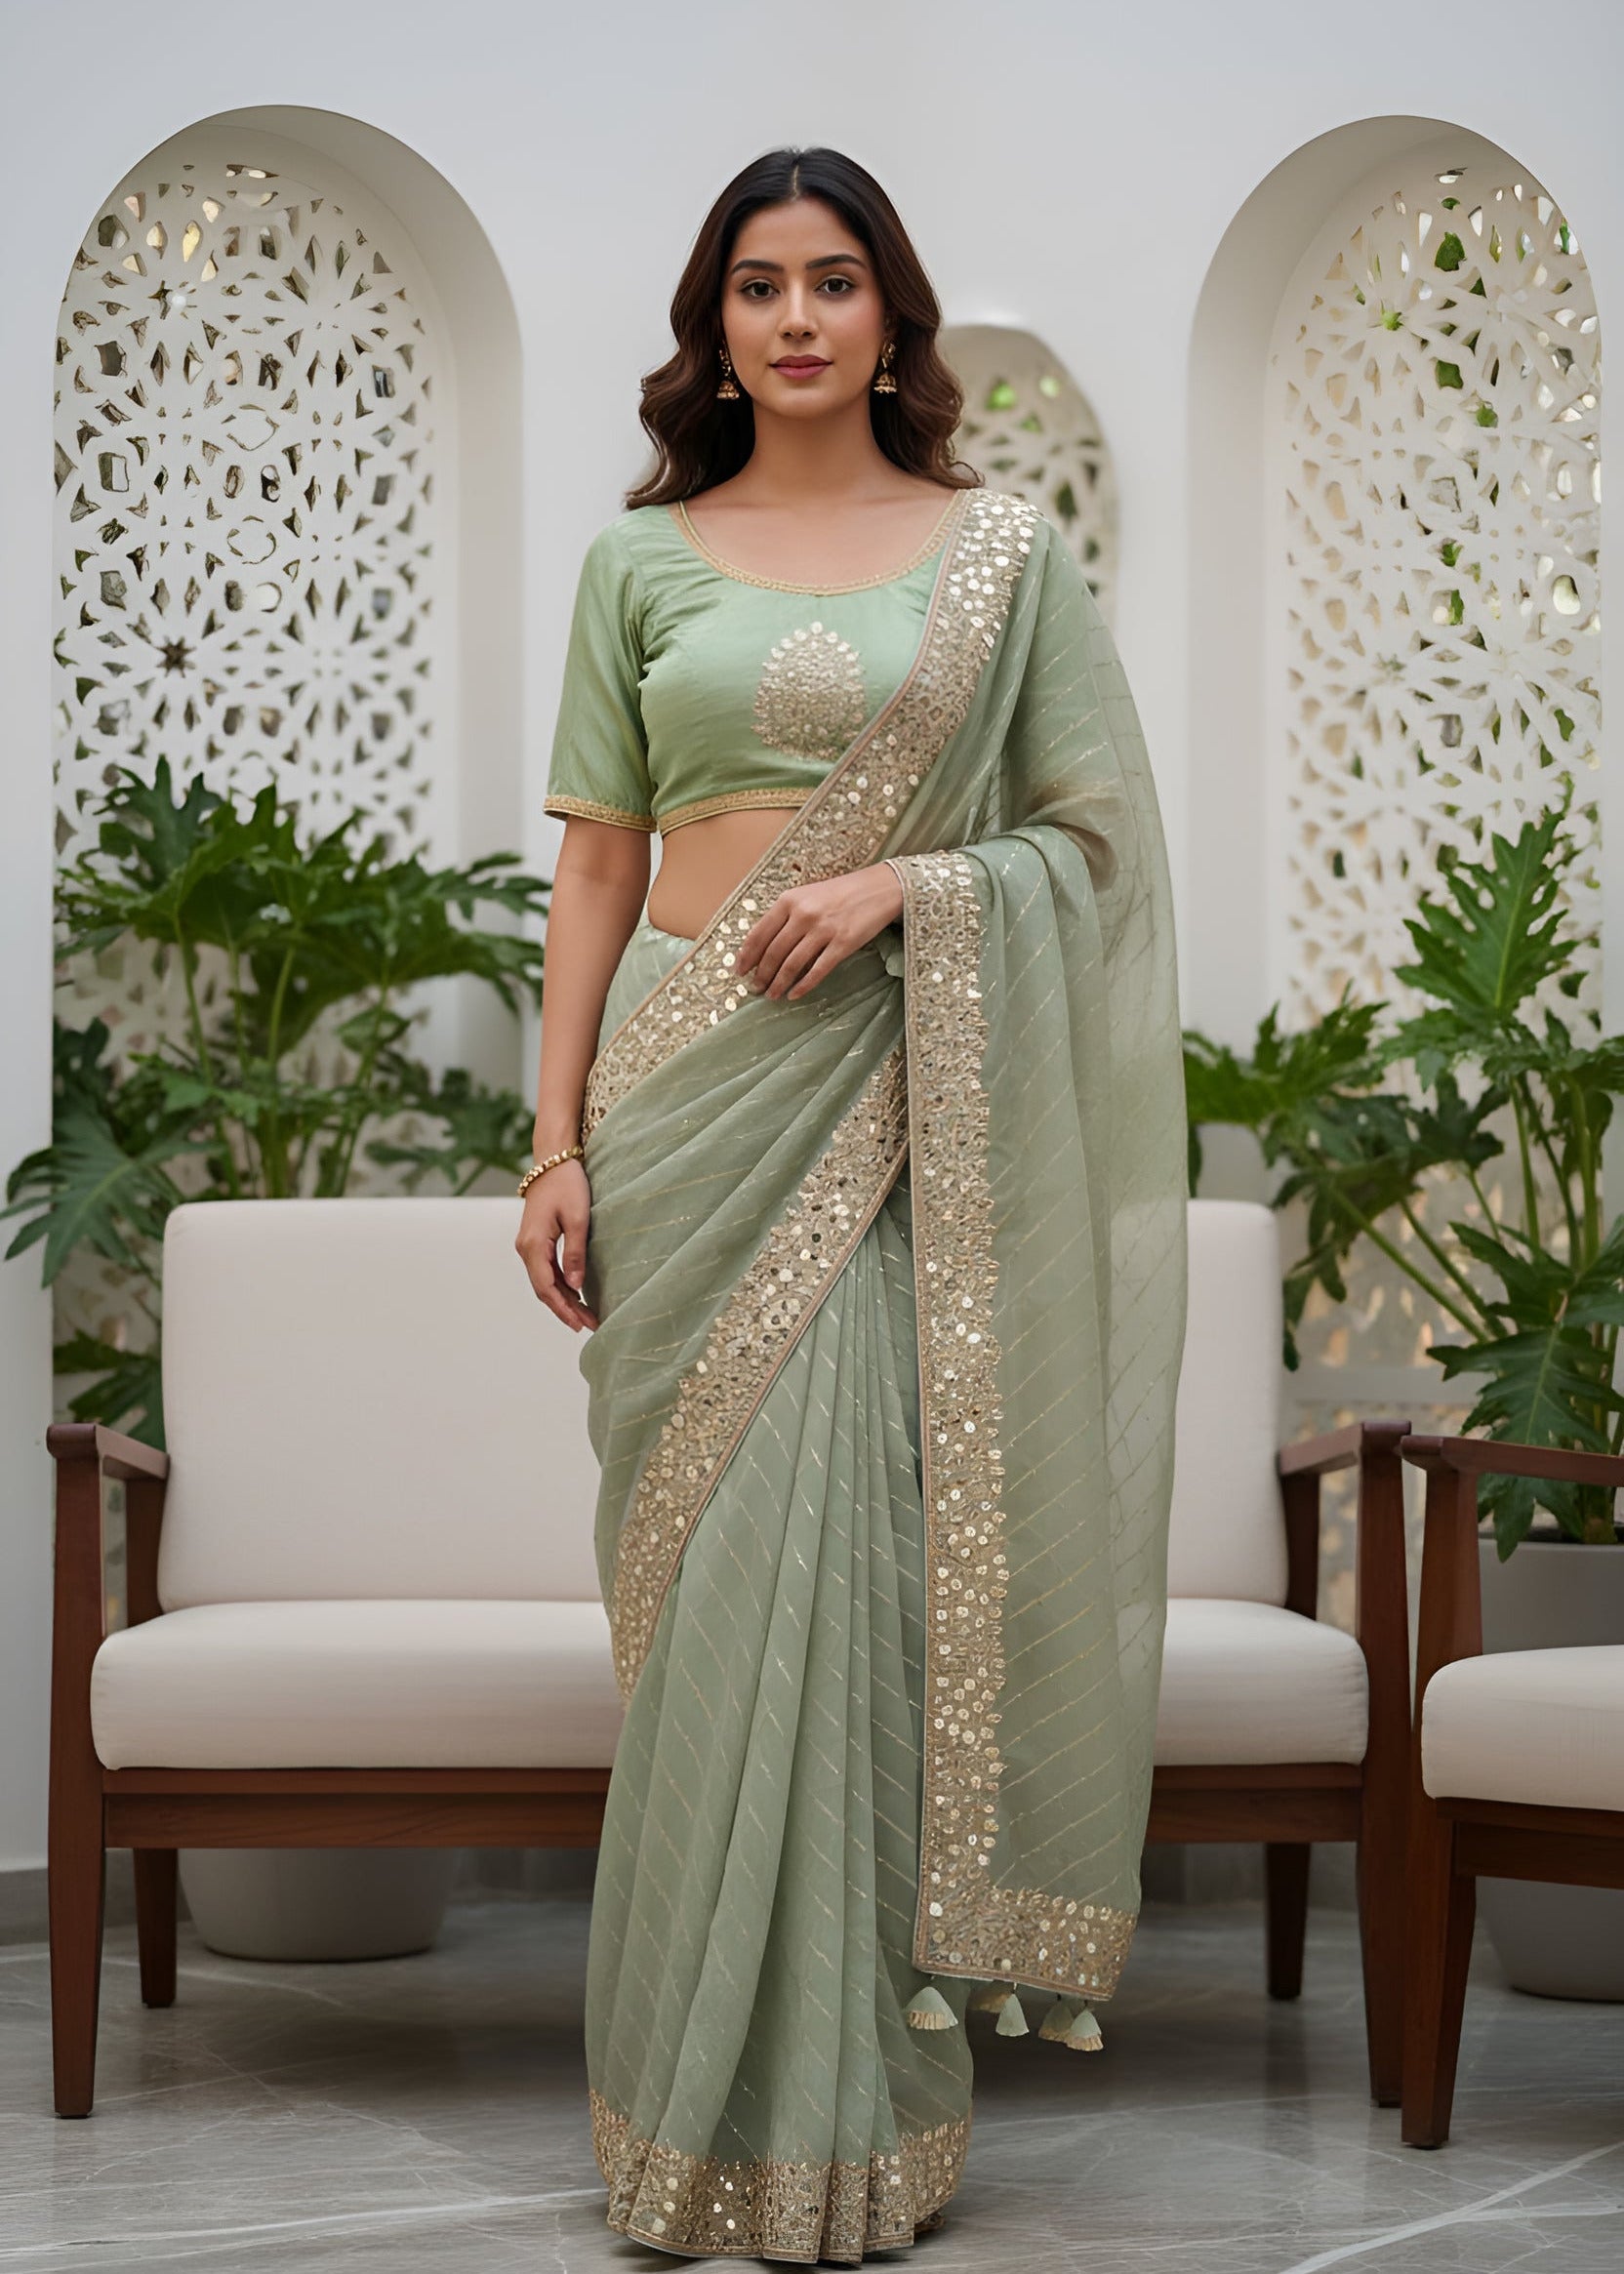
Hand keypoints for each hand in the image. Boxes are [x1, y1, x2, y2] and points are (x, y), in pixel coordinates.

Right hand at [514, 1160, 598, 1331]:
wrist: (552, 1160)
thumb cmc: (567, 1185)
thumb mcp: (578, 1218)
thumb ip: (576, 1253)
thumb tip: (576, 1286)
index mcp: (533, 1245)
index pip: (546, 1287)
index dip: (563, 1309)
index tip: (581, 1325)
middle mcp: (525, 1248)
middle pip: (544, 1289)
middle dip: (565, 1310)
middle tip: (589, 1326)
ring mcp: (528, 1245)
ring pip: (545, 1281)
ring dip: (563, 1300)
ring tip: (585, 1316)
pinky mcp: (535, 1241)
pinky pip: (546, 1270)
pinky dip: (560, 1286)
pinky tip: (576, 1295)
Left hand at [735, 863, 903, 1000]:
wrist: (878, 888)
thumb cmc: (840, 893)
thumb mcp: (807, 896)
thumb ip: (785, 916)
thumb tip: (763, 946)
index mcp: (789, 900)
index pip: (759, 933)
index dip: (746, 956)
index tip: (739, 971)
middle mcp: (803, 914)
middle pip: (774, 952)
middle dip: (761, 974)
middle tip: (754, 988)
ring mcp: (824, 929)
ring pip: (792, 964)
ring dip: (778, 983)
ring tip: (771, 995)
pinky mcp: (843, 943)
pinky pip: (818, 970)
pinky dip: (803, 986)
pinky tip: (794, 995)